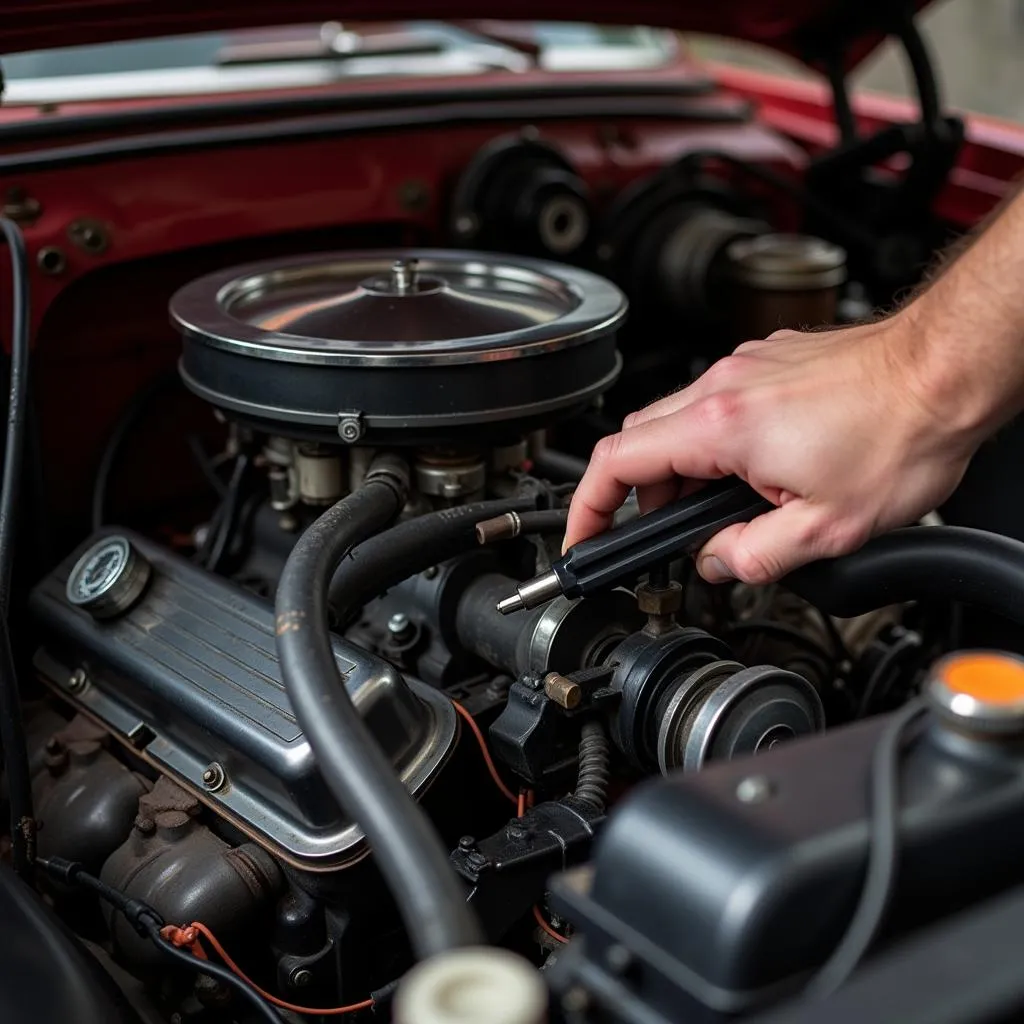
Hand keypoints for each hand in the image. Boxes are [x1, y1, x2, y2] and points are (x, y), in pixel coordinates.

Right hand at [564, 312, 983, 583]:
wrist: (949, 369)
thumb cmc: (902, 432)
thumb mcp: (827, 528)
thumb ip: (752, 556)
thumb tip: (715, 562)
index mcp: (722, 427)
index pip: (615, 463)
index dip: (587, 508)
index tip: (584, 534)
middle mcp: (722, 387)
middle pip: (640, 442)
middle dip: (644, 495)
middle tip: (677, 532)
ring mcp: (745, 369)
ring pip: (678, 422)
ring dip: (685, 470)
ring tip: (733, 505)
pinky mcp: (769, 363)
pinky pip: (717, 404)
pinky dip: (717, 443)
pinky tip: (763, 468)